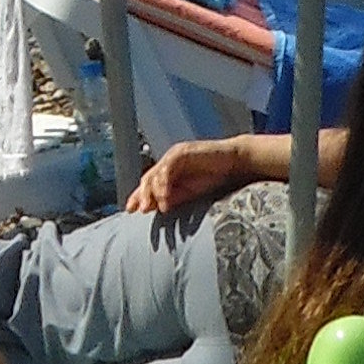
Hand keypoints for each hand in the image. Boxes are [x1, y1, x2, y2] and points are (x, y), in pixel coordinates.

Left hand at [126, 138, 249, 217]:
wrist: (234, 161)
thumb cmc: (214, 177)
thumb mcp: (190, 193)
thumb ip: (174, 198)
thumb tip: (157, 209)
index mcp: (168, 172)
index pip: (148, 184)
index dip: (138, 197)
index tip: (130, 211)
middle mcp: (168, 163)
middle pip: (147, 178)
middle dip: (141, 195)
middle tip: (140, 211)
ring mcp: (175, 155)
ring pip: (156, 173)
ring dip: (152, 192)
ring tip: (152, 208)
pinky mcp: (184, 151)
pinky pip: (169, 167)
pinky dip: (165, 183)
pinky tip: (166, 197)